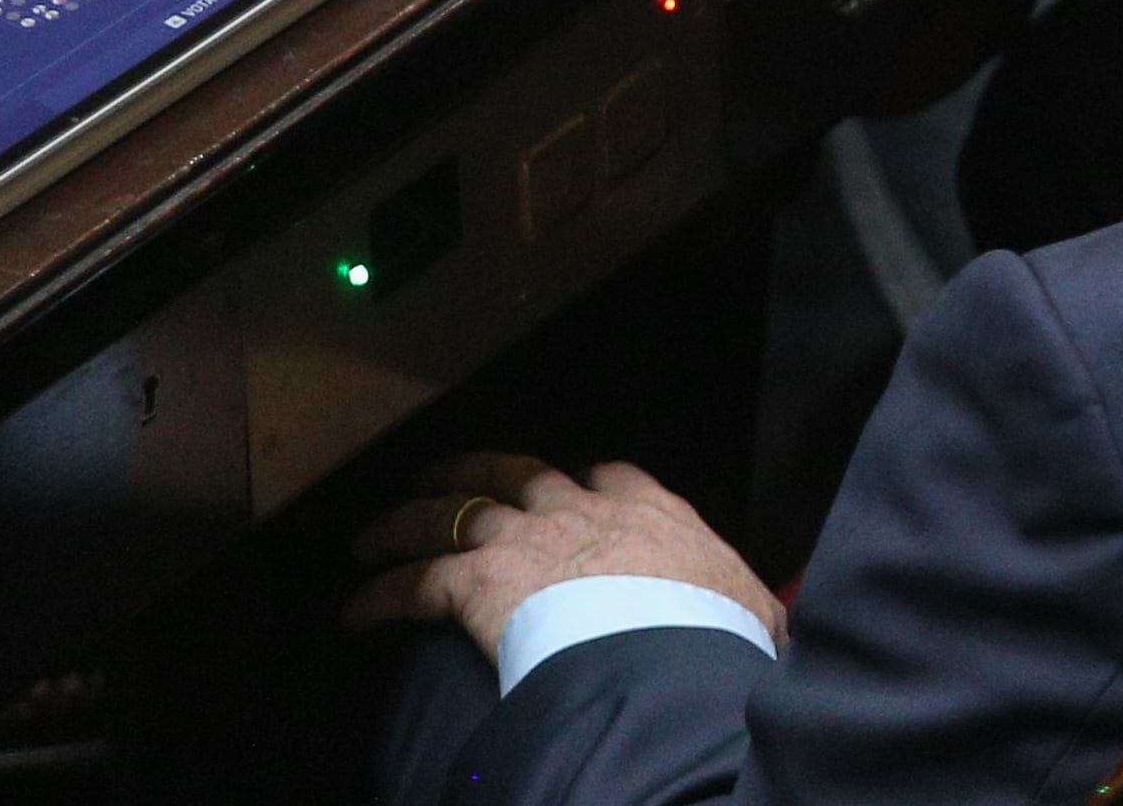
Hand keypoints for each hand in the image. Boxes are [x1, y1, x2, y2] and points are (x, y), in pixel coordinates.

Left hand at [346, 454, 781, 661]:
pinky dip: (379, 594)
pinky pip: (414, 582)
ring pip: (449, 513)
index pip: (610, 478)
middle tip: (444, 473)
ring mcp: (524, 541)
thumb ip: (740, 607)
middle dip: (474, 471)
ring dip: (405, 521)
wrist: (663, 651)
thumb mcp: (746, 611)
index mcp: (648, 513)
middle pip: (514, 475)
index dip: (585, 482)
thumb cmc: (712, 637)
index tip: (574, 487)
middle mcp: (580, 511)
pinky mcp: (476, 584)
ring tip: (373, 533)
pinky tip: (355, 612)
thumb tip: (767, 628)